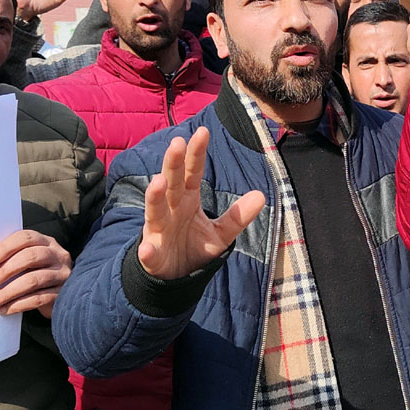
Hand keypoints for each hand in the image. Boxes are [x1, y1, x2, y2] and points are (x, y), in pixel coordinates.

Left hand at [0, 229, 70, 316]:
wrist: (59, 296)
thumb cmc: (35, 274)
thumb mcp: (27, 263)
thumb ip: (12, 260)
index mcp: (46, 242)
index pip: (26, 238)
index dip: (6, 247)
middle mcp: (57, 255)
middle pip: (30, 257)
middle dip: (6, 270)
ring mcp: (62, 274)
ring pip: (34, 280)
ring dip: (9, 291)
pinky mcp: (62, 293)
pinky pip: (39, 298)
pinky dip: (19, 304)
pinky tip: (5, 309)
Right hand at [138, 127, 264, 280]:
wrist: (174, 277)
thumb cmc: (194, 247)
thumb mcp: (221, 233)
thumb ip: (237, 216)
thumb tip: (261, 196)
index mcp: (187, 200)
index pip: (192, 173)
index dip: (196, 154)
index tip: (203, 132)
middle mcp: (171, 209)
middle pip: (172, 183)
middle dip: (173, 164)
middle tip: (177, 142)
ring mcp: (158, 230)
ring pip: (155, 210)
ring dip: (155, 196)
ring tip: (158, 183)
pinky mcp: (152, 254)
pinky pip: (148, 252)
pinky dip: (147, 251)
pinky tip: (148, 248)